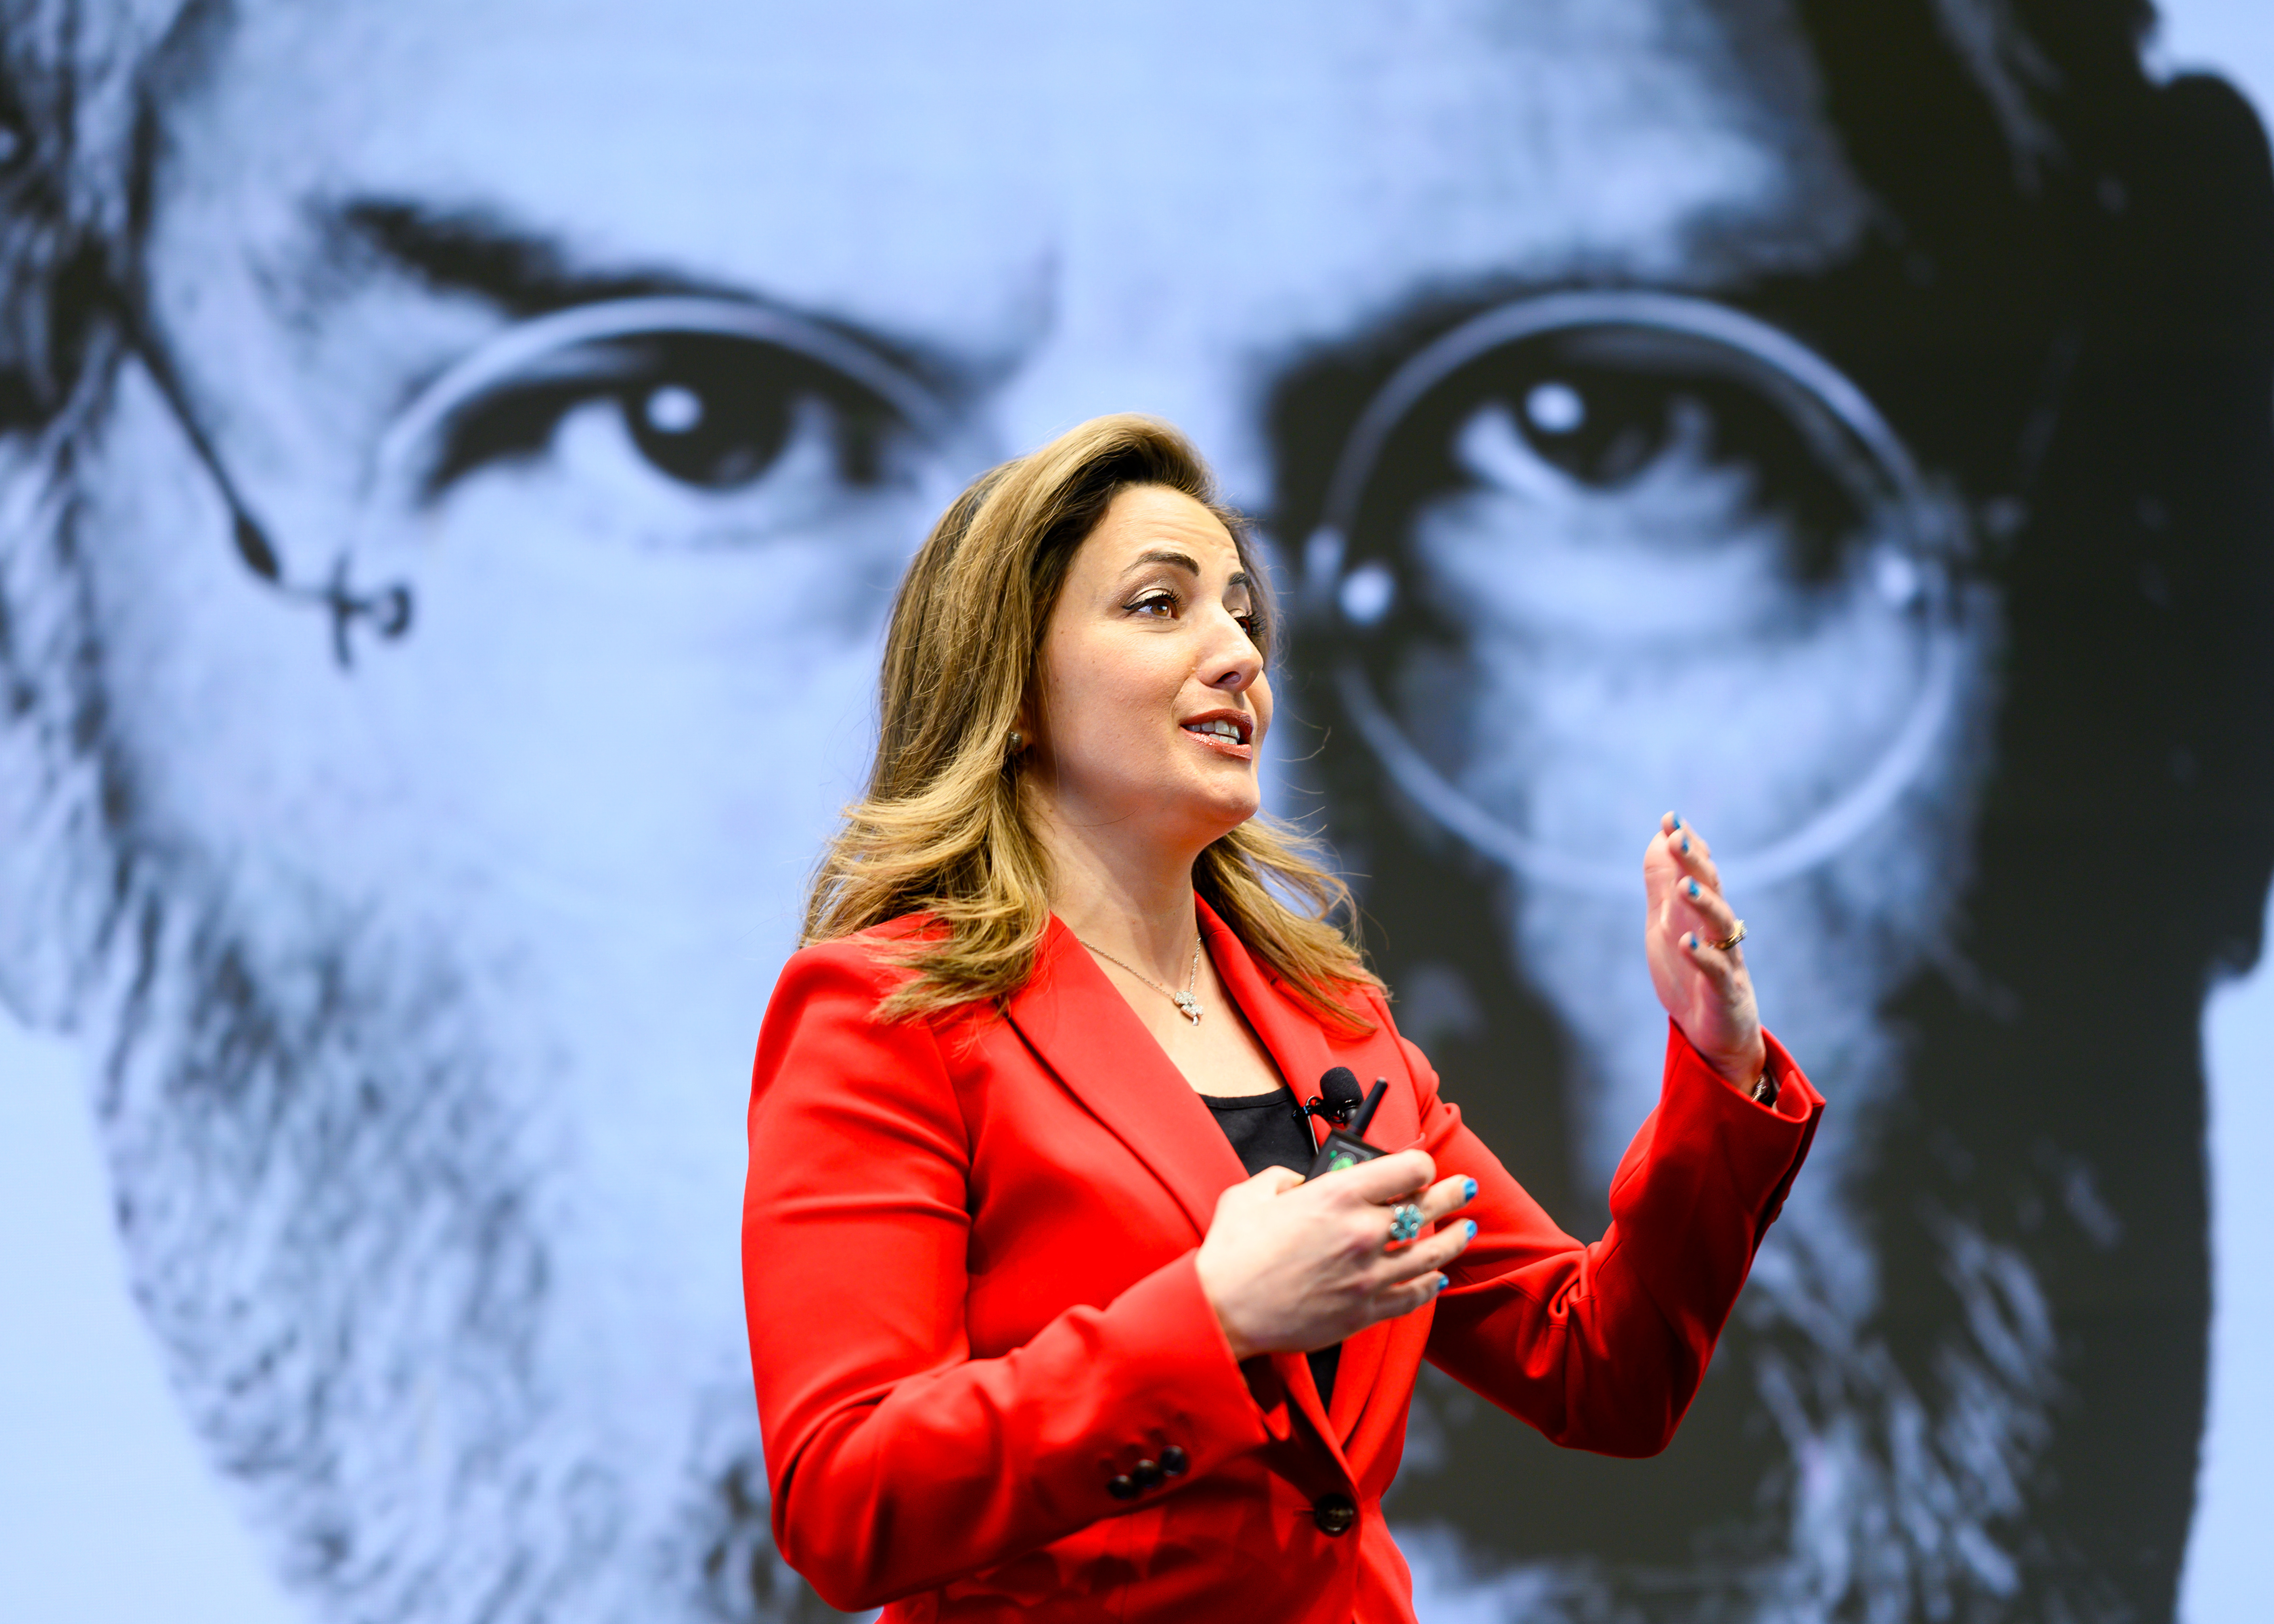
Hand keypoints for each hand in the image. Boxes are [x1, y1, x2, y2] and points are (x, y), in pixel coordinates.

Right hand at [1193, 1149, 1475, 1361]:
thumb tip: (1301, 1182)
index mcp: (1337, 1196)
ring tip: (1465, 1230)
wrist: (1223, 1312)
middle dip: (1452, 1193)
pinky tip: (1436, 1278)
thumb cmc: (1231, 1253)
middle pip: (1426, 1208)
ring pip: (1430, 1254)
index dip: (1419, 1164)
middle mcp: (1362, 1232)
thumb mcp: (1250, 1194)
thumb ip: (1284, 1179)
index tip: (1420, 1166)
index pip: (1407, 1168)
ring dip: (1453, 1240)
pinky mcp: (1365, 1311)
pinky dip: (1429, 1286)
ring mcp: (1368, 1275)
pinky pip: (1412, 1297)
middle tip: (1464, 1188)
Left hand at [1643, 812, 1766, 1090]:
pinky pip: (1717, 972)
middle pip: (1711, 889)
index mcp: (1701, 914)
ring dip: (1703, 904)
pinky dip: (1702, 957)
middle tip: (1677, 837)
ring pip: (1720, 926)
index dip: (1687, 846)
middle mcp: (1717, 931)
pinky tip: (1687, 944)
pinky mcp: (1726, 993)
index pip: (1699, 872)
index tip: (1670, 819)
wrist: (1714, 1035)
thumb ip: (1662, 884)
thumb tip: (1658, 838)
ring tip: (1685, 886)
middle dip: (1694, 862)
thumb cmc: (1690, 975)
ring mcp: (1725, 960)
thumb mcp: (1666, 925)